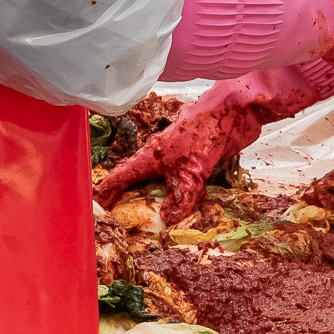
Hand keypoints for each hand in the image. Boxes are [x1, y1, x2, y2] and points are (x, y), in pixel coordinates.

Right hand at [95, 81, 329, 223]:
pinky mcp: (197, 159)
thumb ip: (180, 197)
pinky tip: (184, 211)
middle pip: (137, 181)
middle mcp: (160, 157)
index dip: (107, 193)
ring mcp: (178, 157)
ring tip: (149, 224)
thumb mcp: (192, 171)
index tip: (96, 209)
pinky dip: (179, 198)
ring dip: (155, 201)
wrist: (237, 110)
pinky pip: (182, 183)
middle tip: (121, 224)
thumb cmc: (207, 133)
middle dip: (128, 201)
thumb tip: (167, 220)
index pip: (121, 176)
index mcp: (151, 156)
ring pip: (160, 183)